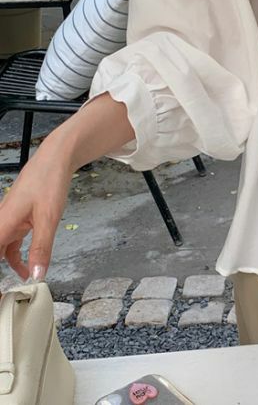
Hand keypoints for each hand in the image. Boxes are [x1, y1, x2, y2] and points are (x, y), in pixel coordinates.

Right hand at [0, 139, 73, 280]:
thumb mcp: (48, 218)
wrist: (55, 159)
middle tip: (6, 294)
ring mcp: (7, 221)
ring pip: (0, 250)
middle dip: (0, 272)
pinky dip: (16, 256)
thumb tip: (36, 275)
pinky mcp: (17, 218)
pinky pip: (10, 242)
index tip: (1, 294)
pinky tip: (26, 266)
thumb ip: (41, 248)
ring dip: (6, 267)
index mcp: (0, 225)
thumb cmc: (48, 182)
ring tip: (16, 285)